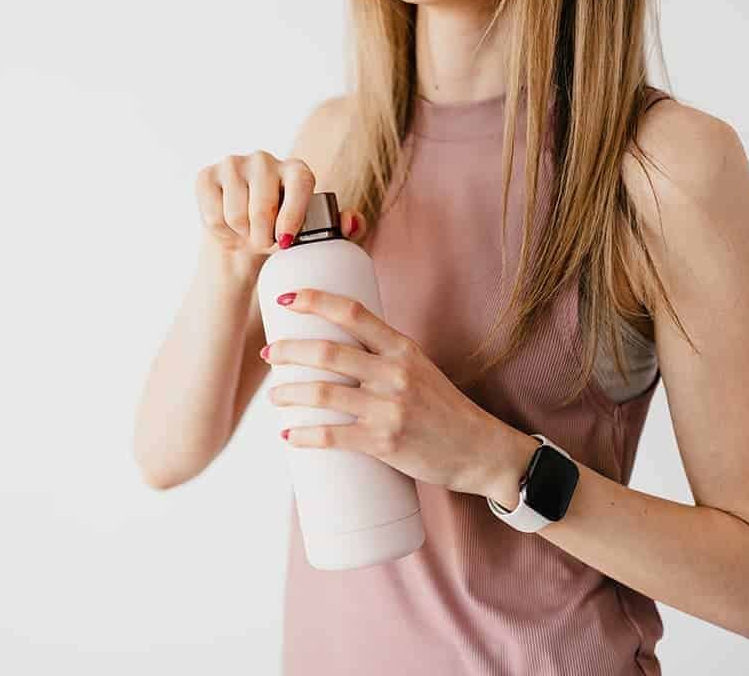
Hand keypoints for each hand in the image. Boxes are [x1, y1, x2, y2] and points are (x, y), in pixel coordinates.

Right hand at [194, 152, 365, 263]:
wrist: (245, 236)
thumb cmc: (285, 232)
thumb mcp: (316, 233)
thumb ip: (341, 228)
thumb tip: (350, 222)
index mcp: (297, 169)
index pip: (300, 183)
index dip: (293, 214)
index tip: (287, 240)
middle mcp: (264, 159)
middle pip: (263, 206)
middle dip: (263, 237)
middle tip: (266, 243)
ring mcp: (233, 164)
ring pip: (235, 215)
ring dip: (242, 236)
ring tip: (249, 235)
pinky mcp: (206, 175)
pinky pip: (212, 215)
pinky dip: (222, 232)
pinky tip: (230, 229)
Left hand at [261, 288, 529, 498]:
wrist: (479, 449)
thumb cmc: (443, 407)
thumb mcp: (418, 368)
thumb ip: (382, 356)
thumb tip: (335, 350)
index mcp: (402, 348)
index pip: (352, 312)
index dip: (314, 300)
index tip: (286, 298)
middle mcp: (395, 372)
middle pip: (328, 352)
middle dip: (289, 350)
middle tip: (269, 354)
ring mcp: (390, 408)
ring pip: (324, 393)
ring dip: (289, 393)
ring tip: (275, 397)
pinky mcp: (385, 443)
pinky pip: (333, 436)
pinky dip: (305, 434)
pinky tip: (289, 435)